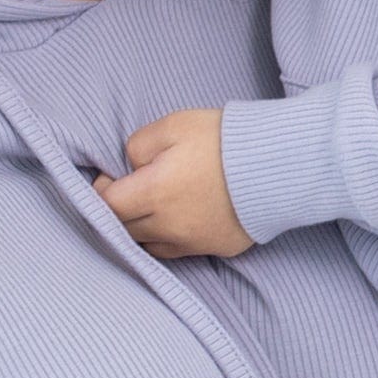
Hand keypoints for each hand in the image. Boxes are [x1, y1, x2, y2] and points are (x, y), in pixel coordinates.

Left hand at [95, 109, 254, 258]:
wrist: (276, 164)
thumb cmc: (223, 140)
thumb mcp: (173, 125)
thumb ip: (138, 146)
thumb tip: (129, 167)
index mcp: (154, 192)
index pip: (106, 205)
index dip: (100, 190)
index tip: (110, 177)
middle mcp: (168, 225)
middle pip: (122, 229)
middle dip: (117, 211)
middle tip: (126, 191)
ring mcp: (191, 241)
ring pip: (146, 246)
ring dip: (139, 229)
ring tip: (149, 206)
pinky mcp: (214, 248)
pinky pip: (176, 252)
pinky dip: (166, 239)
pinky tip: (174, 220)